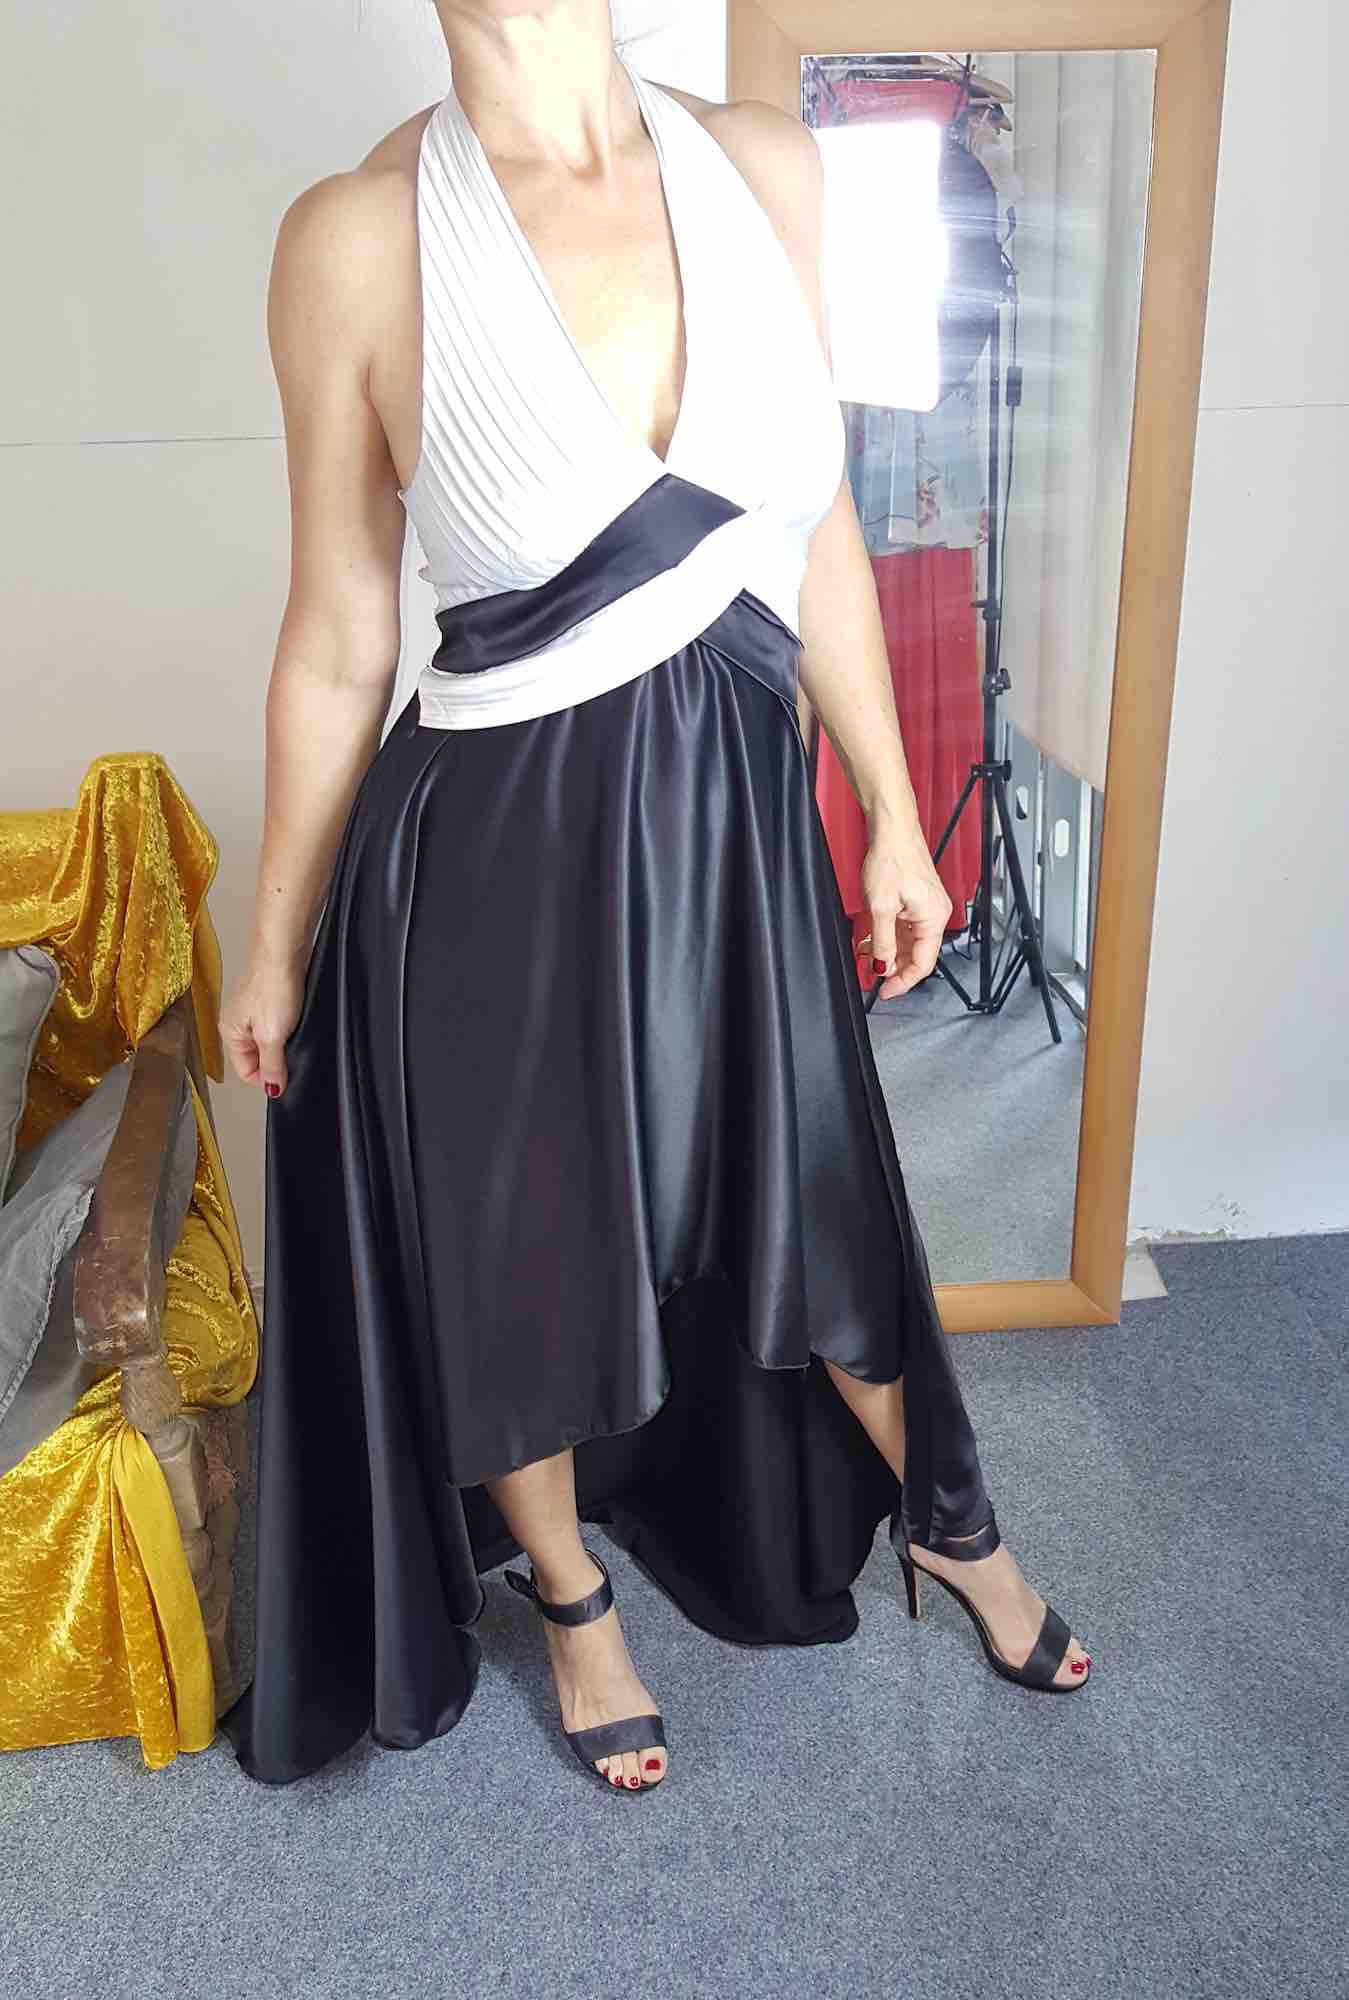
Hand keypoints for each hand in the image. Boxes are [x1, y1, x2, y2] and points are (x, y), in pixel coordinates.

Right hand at [219, 950, 305, 1098]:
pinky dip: (290, 1026)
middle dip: (276, 1061)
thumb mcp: (272, 1036)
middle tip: (292, 1052)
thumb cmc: (272, 984)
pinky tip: (298, 1020)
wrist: (285, 950)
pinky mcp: (271, 998)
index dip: (267, 1079)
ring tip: (295, 1032)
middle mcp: (238, 1022)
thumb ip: (272, 1065)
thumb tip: (272, 1089)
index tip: (286, 1079)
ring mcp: (254, 1010)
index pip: (246, 1071)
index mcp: (230, 1033)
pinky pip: (279, 1023)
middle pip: (257, 1057)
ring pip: (269, 1040)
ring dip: (284, 1043)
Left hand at [855, 834, 951, 999]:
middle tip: (871, 975)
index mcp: (934, 919)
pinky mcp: (915, 902)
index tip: (884, 992)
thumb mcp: (880, 908)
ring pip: (907, 943)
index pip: (922, 964)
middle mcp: (934, 915)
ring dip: (886, 952)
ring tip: (865, 955)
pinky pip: (903, 929)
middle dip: (892, 966)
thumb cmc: (892, 858)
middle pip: (916, 955)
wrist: (891, 830)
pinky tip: (870, 940)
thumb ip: (882, 942)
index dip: (902, 982)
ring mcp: (925, 908)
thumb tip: (882, 967)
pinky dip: (887, 937)